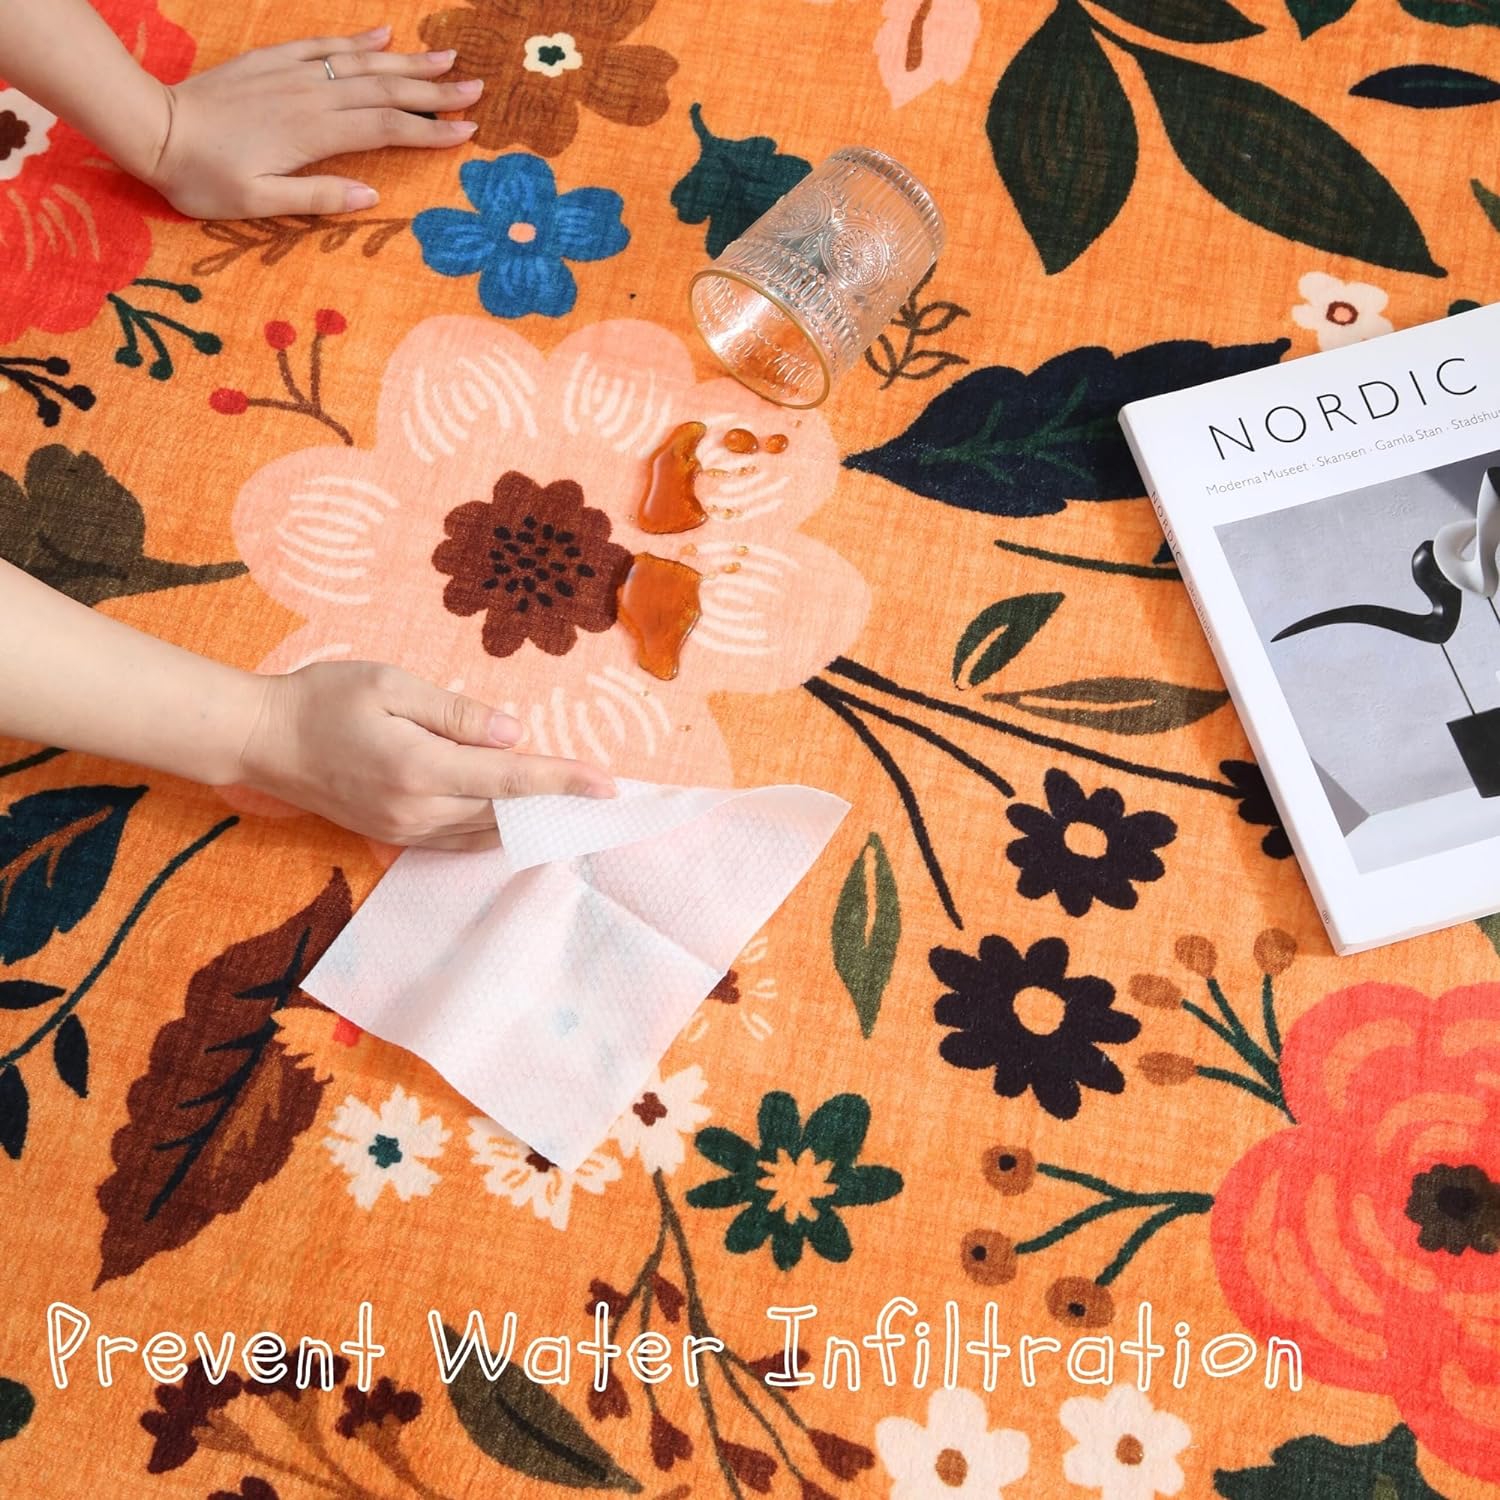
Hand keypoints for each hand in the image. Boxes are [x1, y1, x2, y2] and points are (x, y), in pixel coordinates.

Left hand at [141, 24, 480, 217]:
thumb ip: (318, 198)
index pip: (386, 128)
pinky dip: (357, 39)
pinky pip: (324, 45)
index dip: (430, 130)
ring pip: (362, 63)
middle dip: (434, 90)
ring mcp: (292, 75)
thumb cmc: (204, 178)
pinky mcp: (272, 63)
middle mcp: (310, 97)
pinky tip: (383, 35)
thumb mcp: (259, 204)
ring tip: (446, 57)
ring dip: (407, 60)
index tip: (467, 132)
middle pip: (385, 90)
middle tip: (476, 88)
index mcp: (313, 134)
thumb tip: (372, 198)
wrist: (153, 130)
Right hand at [237, 662, 616, 850]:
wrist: (263, 741)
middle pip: (506, 814)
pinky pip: (460, 842)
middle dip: (555, 802)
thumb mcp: (392, 686)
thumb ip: (456, 712)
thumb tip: (512, 734)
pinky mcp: (395, 837)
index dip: (563, 782)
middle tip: (597, 786)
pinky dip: (495, 829)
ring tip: (568, 799)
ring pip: (486, 833)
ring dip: (529, 819)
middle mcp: (416, 810)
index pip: (509, 780)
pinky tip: (516, 813)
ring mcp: (405, 831)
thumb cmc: (324, 700)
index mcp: (419, 768)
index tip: (607, 784)